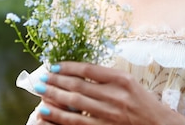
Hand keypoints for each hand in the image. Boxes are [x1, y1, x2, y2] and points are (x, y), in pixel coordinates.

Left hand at [33, 61, 184, 124]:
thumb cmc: (145, 103)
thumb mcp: (130, 82)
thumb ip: (107, 77)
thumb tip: (79, 71)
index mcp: (121, 79)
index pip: (88, 69)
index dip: (67, 66)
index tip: (54, 65)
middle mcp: (115, 95)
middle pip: (78, 84)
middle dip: (56, 80)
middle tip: (40, 77)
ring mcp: (109, 114)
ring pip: (75, 102)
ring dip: (54, 95)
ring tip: (39, 90)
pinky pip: (77, 123)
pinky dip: (59, 117)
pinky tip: (46, 112)